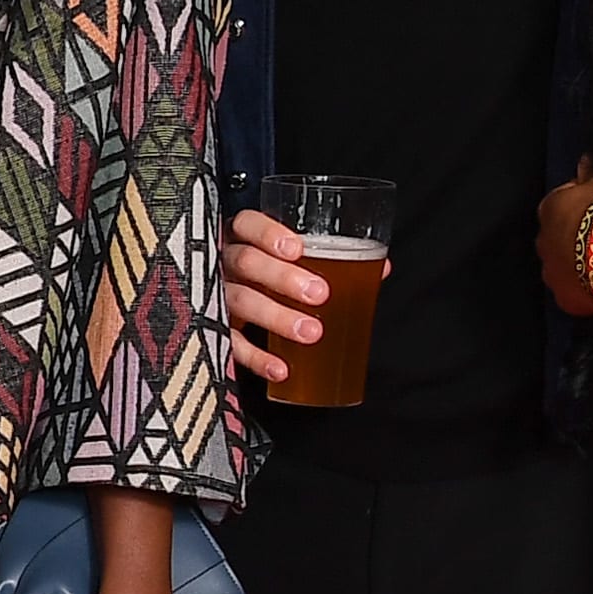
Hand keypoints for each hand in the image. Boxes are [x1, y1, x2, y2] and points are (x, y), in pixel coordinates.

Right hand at [221, 207, 360, 390]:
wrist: (215, 305)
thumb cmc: (269, 275)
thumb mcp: (294, 262)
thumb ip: (332, 260)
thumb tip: (381, 268)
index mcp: (241, 237)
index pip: (247, 224)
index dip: (268, 234)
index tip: (296, 249)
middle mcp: (223, 262)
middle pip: (245, 262)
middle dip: (282, 278)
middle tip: (320, 294)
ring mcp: (213, 294)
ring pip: (238, 301)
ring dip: (276, 317)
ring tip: (311, 333)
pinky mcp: (211, 328)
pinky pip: (231, 343)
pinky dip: (257, 359)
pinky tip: (281, 368)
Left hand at [537, 161, 592, 317]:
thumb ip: (589, 175)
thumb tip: (583, 161)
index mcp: (548, 210)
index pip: (560, 206)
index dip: (581, 208)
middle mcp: (542, 242)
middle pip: (557, 240)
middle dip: (574, 240)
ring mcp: (551, 273)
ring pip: (563, 269)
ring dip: (578, 267)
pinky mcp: (564, 298)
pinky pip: (575, 295)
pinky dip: (586, 292)